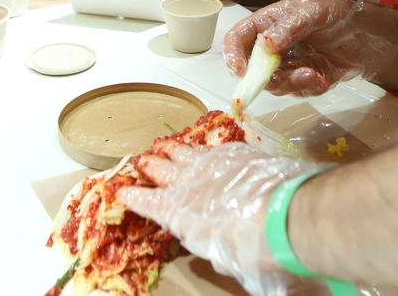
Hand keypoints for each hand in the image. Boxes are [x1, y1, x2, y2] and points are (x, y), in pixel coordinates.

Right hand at [119, 143, 328, 295]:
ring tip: (163, 145)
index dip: (132, 197)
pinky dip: (202, 148)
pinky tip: (203, 148)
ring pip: (182, 150)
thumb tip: (203, 233)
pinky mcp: (231, 152)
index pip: (144, 202)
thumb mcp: (214, 252)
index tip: (123, 193)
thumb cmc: (242, 244)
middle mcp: (185, 182)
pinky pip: (210, 147)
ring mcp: (208, 162)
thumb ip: (200, 237)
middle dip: (148, 165)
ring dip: (170, 149)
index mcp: (175, 210)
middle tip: (142, 161)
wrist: (274, 215)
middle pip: (159, 169)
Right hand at [223, 0, 397, 95]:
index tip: (239, 70)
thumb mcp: (313, 12)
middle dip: (265, 77)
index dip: (232, 54)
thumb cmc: (337, 14)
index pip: (238, 39)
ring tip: (312, 75)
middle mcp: (272, 47)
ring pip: (275, 85)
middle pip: (252, 68)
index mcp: (267, 24)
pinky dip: (308, 87)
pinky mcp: (304, 81)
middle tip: (280, 79)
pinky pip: (298, 92)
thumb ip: (289, 27)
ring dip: (291, 83)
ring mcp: (287, 66)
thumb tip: (265, 45)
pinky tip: (322, 78)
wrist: (366, 35)